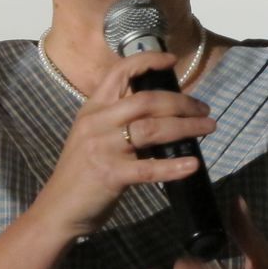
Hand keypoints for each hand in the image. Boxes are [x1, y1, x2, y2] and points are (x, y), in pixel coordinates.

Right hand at [33, 50, 215, 240]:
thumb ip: (118, 120)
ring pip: (153, 129)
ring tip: (208, 128)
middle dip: (182, 102)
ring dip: (186, 127)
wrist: (59, 209)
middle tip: (204, 110)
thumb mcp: (93, 136)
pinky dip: (174, 166)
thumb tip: (161, 111)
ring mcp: (103, 147)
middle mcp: (96, 123)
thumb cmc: (82, 173)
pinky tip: (192, 164)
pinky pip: (149, 168)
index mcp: (92, 109)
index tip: (172, 60)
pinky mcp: (111, 174)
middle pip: (147, 101)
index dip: (146, 61)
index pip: (118, 73)